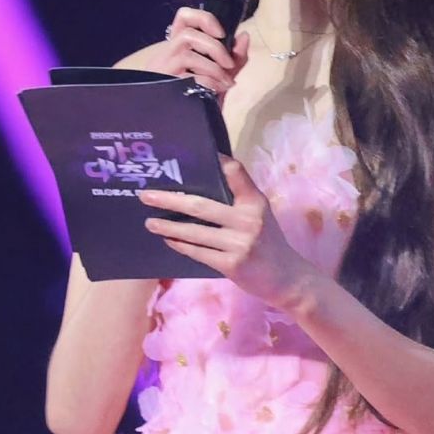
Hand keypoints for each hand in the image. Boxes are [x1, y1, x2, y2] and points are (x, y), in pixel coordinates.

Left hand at [137, 155, 314, 308]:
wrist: (287, 278)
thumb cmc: (268, 242)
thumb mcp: (260, 214)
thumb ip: (239, 197)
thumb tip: (204, 179)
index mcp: (255, 202)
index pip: (236, 173)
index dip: (217, 161)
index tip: (190, 154)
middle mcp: (249, 220)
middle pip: (201, 206)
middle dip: (170, 200)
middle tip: (146, 196)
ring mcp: (240, 244)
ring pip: (195, 232)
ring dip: (168, 226)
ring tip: (150, 222)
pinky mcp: (232, 265)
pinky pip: (198, 252)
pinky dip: (181, 245)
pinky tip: (168, 239)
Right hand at [143, 7, 249, 100]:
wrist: (187, 127)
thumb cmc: (200, 97)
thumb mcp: (221, 75)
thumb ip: (234, 58)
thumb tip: (244, 37)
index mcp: (178, 47)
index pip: (183, 17)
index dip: (203, 18)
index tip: (220, 32)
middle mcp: (166, 54)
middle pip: (188, 34)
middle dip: (215, 48)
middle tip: (229, 65)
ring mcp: (162, 70)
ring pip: (187, 54)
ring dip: (213, 67)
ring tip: (224, 82)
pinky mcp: (164, 86)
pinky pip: (188, 76)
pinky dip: (209, 82)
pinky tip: (216, 91)